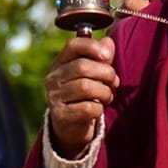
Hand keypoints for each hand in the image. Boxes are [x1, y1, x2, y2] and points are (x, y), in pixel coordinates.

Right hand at [44, 36, 117, 157]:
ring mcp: (54, 97)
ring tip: (107, 96)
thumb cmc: (84, 95)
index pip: (73, 45)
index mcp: (59, 63)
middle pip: (82, 67)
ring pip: (86, 87)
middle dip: (105, 73)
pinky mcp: (61, 116)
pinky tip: (98, 109)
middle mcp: (53, 78)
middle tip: (114, 81)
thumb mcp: (93, 74)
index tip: (107, 56)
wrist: (71, 126)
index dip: (92, 47)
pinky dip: (99, 109)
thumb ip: (101, 57)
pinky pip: (88, 108)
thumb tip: (108, 42)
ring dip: (105, 92)